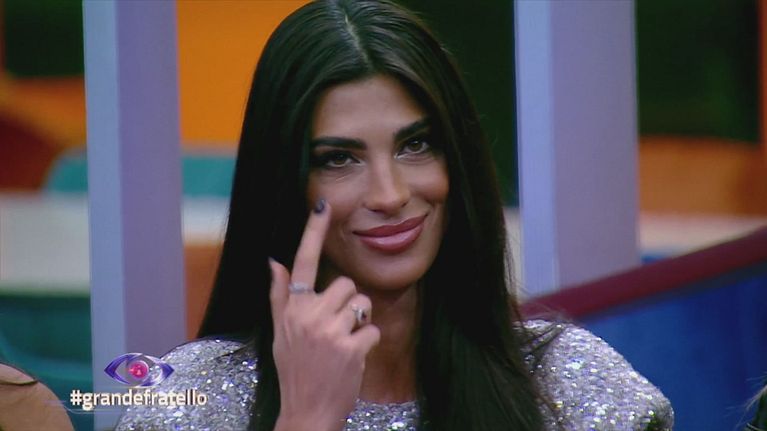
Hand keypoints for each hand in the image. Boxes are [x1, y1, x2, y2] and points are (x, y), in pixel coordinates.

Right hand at [270, 200, 380, 430]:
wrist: (306, 411)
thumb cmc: (294, 369)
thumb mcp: (280, 333)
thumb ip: (280, 296)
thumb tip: (273, 261)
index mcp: (292, 309)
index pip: (303, 262)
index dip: (313, 231)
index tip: (323, 204)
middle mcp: (309, 316)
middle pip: (347, 285)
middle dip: (349, 304)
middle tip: (336, 328)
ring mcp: (330, 332)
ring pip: (364, 304)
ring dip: (360, 322)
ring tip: (344, 342)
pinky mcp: (351, 349)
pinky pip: (373, 329)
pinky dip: (368, 343)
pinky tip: (353, 358)